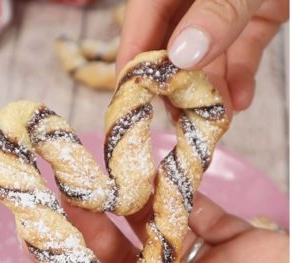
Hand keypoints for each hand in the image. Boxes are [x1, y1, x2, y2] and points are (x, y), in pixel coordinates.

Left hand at [60, 193, 288, 262]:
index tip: (36, 244)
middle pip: (123, 261)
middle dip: (91, 230)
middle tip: (64, 195)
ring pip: (157, 232)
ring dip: (129, 205)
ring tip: (99, 175)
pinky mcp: (242, 242)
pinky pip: (204, 213)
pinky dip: (181, 192)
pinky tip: (156, 172)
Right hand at [116, 0, 288, 110]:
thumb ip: (217, 11)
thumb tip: (182, 54)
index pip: (141, 23)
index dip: (135, 61)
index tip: (134, 100)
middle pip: (172, 41)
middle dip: (176, 83)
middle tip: (180, 120)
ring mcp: (228, 1)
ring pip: (208, 51)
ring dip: (211, 86)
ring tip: (215, 118)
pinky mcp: (260, 8)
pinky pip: (242, 46)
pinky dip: (240, 73)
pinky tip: (239, 98)